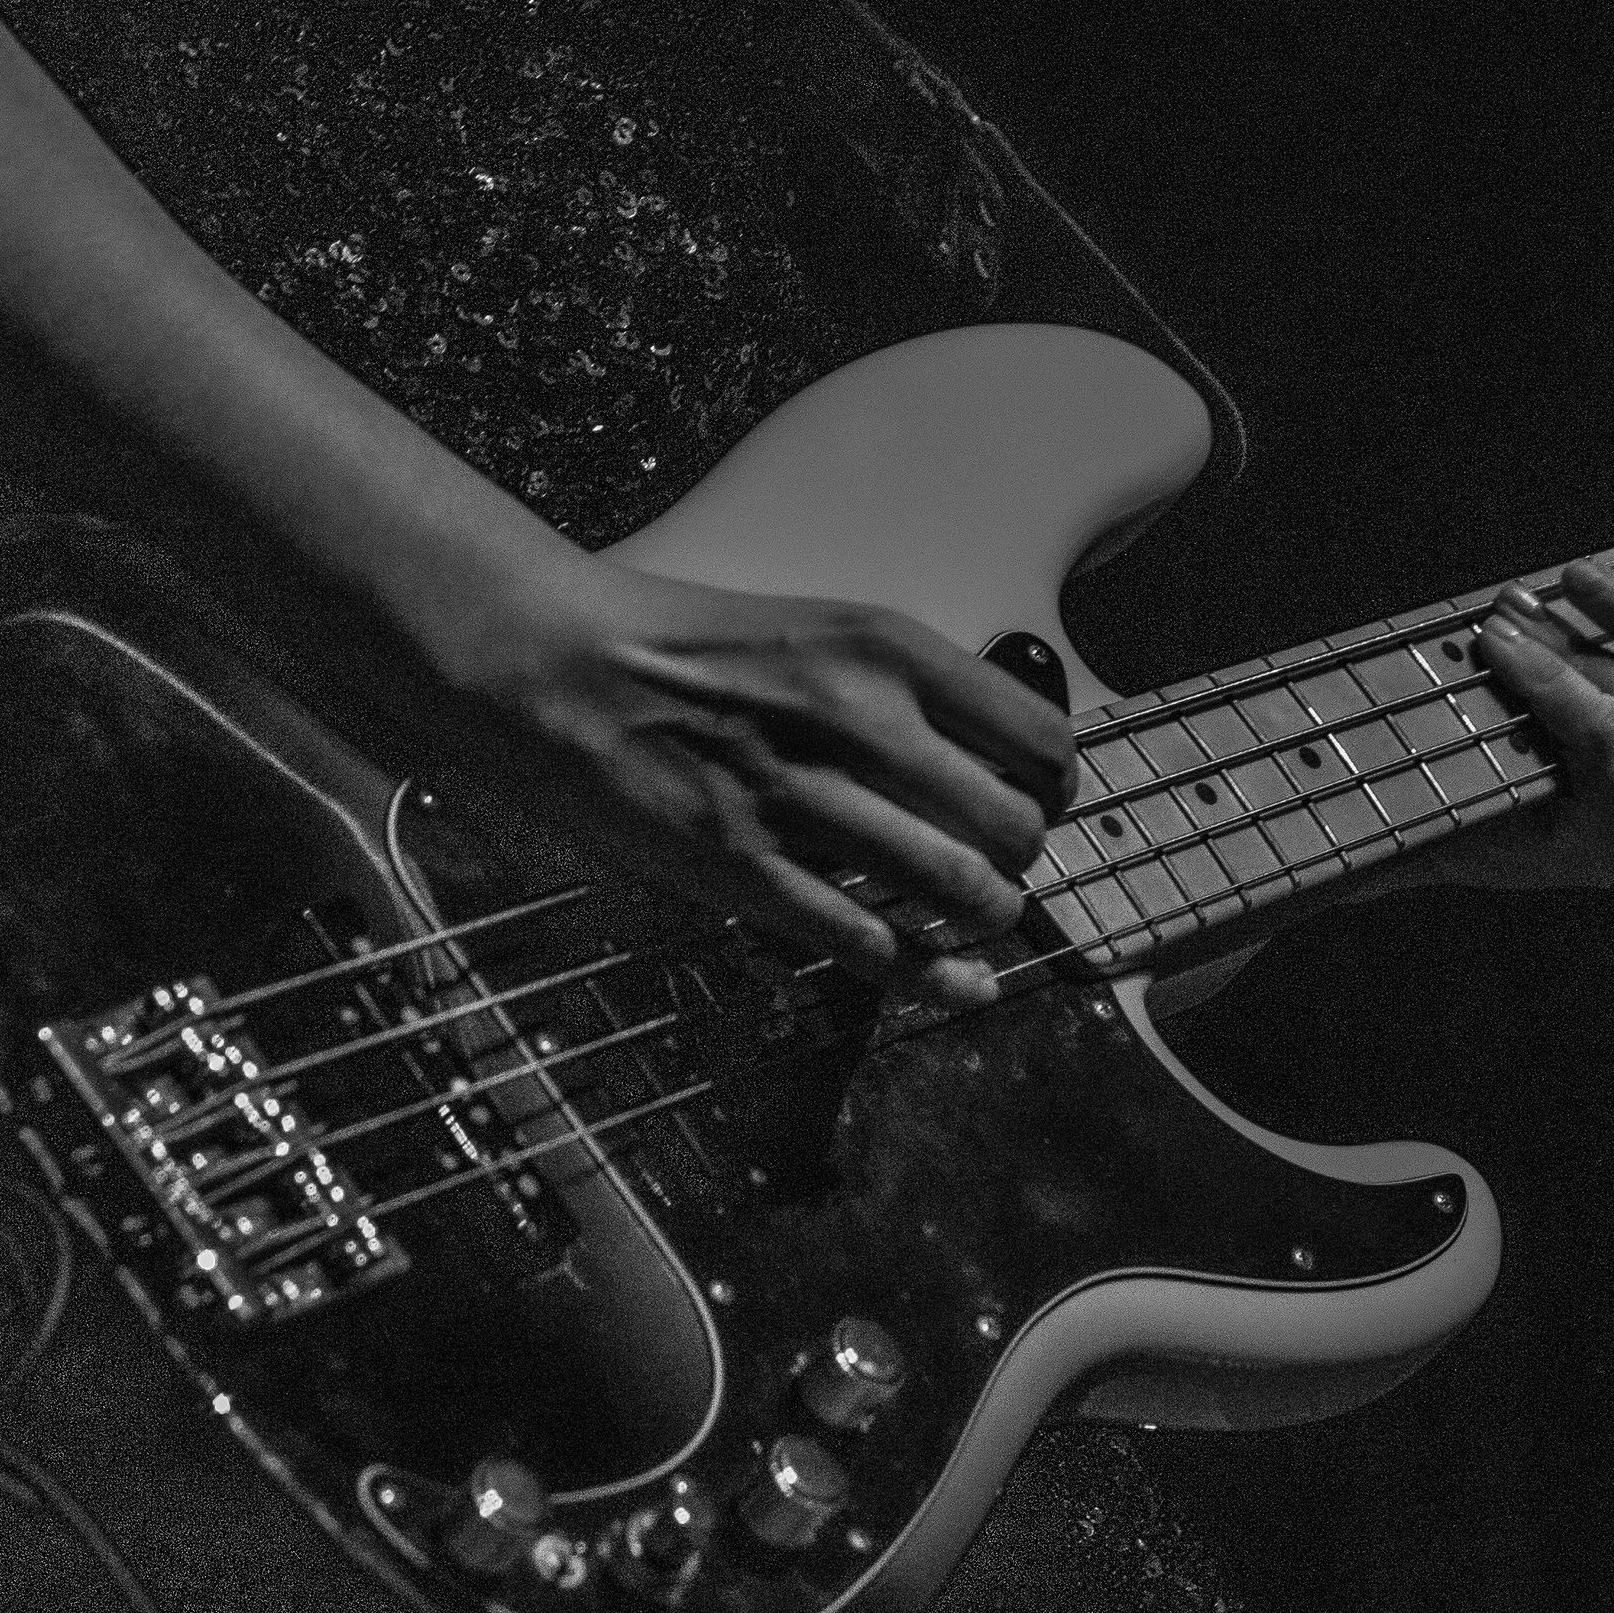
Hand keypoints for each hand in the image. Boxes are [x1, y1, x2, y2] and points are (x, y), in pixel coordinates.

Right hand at [446, 547, 1077, 1003]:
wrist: (559, 662)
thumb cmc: (681, 645)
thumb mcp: (815, 631)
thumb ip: (898, 688)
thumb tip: (981, 754)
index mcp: (883, 651)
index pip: (1038, 736)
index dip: (1054, 786)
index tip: (1040, 802)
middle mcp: (859, 721)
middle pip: (1015, 826)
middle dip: (1021, 861)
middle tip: (1000, 866)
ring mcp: (804, 801)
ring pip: (961, 890)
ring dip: (984, 917)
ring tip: (975, 917)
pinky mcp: (747, 871)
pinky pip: (874, 944)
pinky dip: (931, 974)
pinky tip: (960, 982)